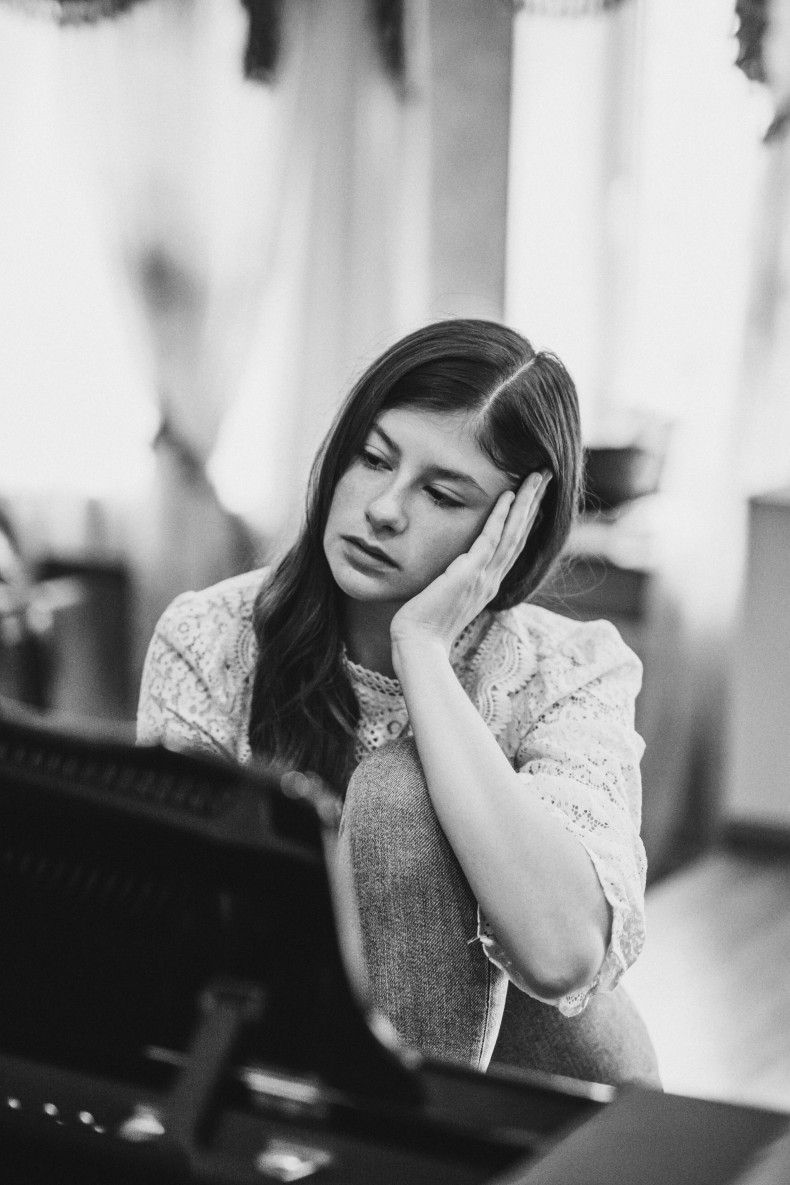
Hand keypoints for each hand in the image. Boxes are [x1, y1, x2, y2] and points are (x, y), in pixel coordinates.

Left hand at [390, 469, 551, 654]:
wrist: (418, 644)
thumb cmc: (424, 625)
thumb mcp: (445, 598)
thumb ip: (454, 581)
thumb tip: (450, 569)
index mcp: (488, 584)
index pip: (513, 545)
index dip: (525, 519)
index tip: (535, 496)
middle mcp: (492, 579)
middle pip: (521, 535)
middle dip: (535, 503)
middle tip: (547, 476)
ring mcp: (484, 577)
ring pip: (513, 533)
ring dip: (527, 503)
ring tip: (539, 477)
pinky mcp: (470, 574)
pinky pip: (490, 539)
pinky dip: (501, 516)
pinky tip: (509, 494)